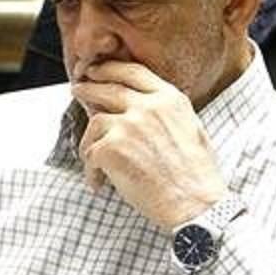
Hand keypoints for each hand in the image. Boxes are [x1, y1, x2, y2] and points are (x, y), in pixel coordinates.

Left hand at [71, 61, 225, 228]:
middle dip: (89, 88)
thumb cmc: (196, 176)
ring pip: (95, 122)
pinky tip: (99, 183)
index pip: (133, 72)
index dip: (110, 69)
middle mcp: (148, 107)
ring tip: (93, 160)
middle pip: (108, 88)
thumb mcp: (191, 128)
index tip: (96, 71)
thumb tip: (139, 106)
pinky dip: (91, 171)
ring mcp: (128, 126)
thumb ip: (164, 112)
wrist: (197, 205)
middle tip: (78, 90)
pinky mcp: (112, 148)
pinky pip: (90, 153)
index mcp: (169, 99)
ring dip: (90, 141)